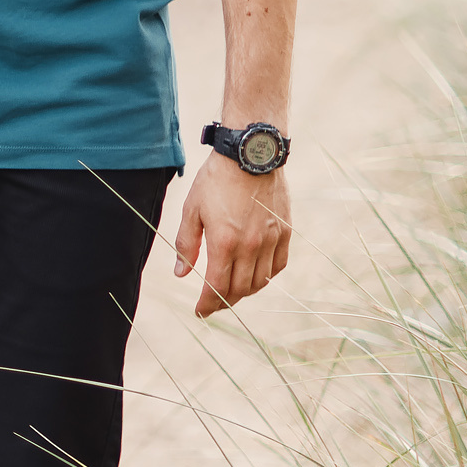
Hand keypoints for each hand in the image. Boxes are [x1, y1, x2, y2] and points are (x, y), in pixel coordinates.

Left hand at [175, 158, 292, 318]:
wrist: (251, 154)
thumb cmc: (216, 180)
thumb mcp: (192, 209)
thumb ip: (186, 244)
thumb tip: (181, 274)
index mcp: (224, 242)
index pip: (217, 287)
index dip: (207, 304)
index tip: (199, 312)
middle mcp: (251, 246)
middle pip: (240, 289)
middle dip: (224, 302)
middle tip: (212, 304)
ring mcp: (271, 239)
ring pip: (260, 281)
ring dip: (244, 291)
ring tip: (231, 291)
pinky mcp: (285, 232)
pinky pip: (278, 265)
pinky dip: (266, 276)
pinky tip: (255, 275)